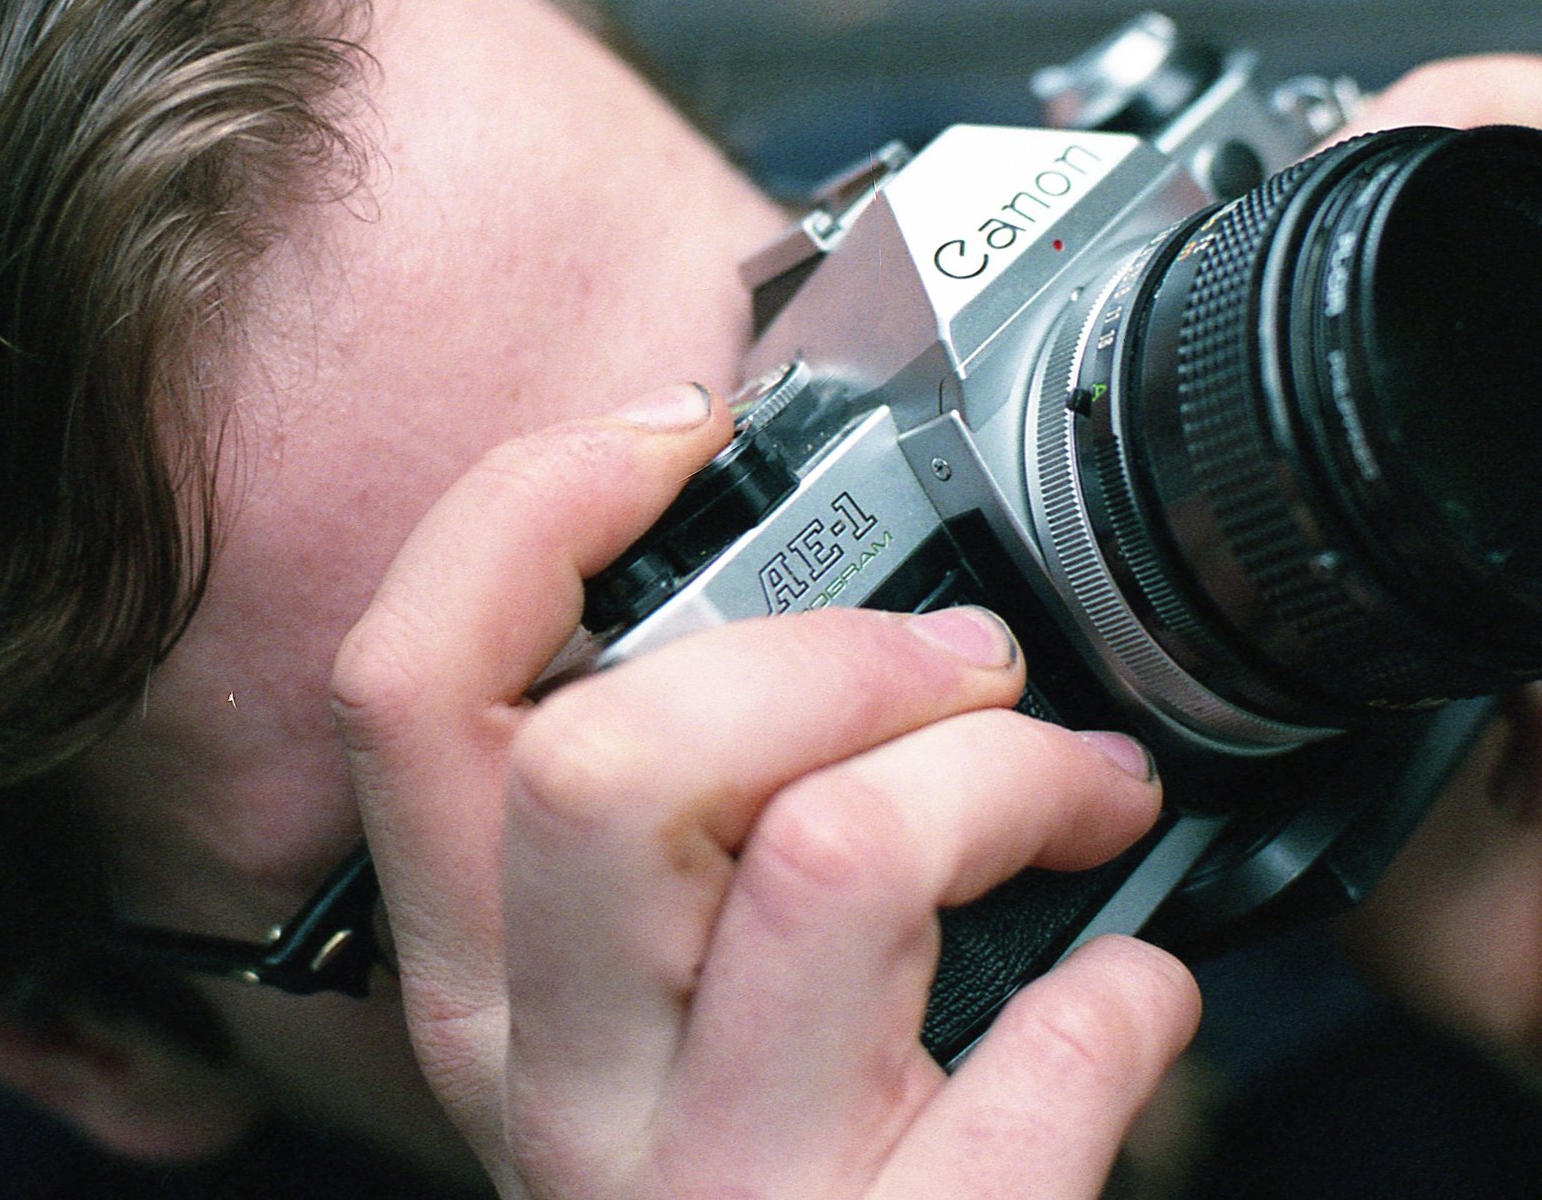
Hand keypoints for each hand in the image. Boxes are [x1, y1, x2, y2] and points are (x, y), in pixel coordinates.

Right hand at [330, 383, 1198, 1198]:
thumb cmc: (780, 1164)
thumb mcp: (661, 1004)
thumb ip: (676, 831)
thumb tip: (816, 594)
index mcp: (482, 982)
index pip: (407, 690)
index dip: (533, 507)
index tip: (686, 419)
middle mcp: (556, 1086)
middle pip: (605, 757)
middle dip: (828, 653)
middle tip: (966, 664)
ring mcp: (711, 1191)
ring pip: (827, 861)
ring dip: (1004, 781)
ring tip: (1089, 795)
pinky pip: (1036, 1064)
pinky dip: (1126, 997)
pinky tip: (1134, 997)